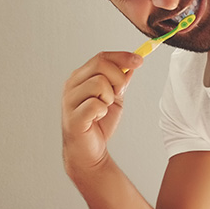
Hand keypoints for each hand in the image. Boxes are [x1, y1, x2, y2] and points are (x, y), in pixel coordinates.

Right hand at [61, 51, 142, 178]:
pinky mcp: (73, 117)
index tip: (139, 60)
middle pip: (101, 64)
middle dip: (118, 78)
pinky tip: (97, 118)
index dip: (122, 56)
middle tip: (118, 94)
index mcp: (81, 77)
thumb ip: (120, 81)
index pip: (101, 57)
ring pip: (99, 83)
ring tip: (104, 109)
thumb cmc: (98, 124)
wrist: (89, 151)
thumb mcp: (115, 98)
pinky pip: (95, 105)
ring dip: (109, 98)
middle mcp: (72, 85)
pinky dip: (102, 112)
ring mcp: (70, 100)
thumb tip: (131, 64)